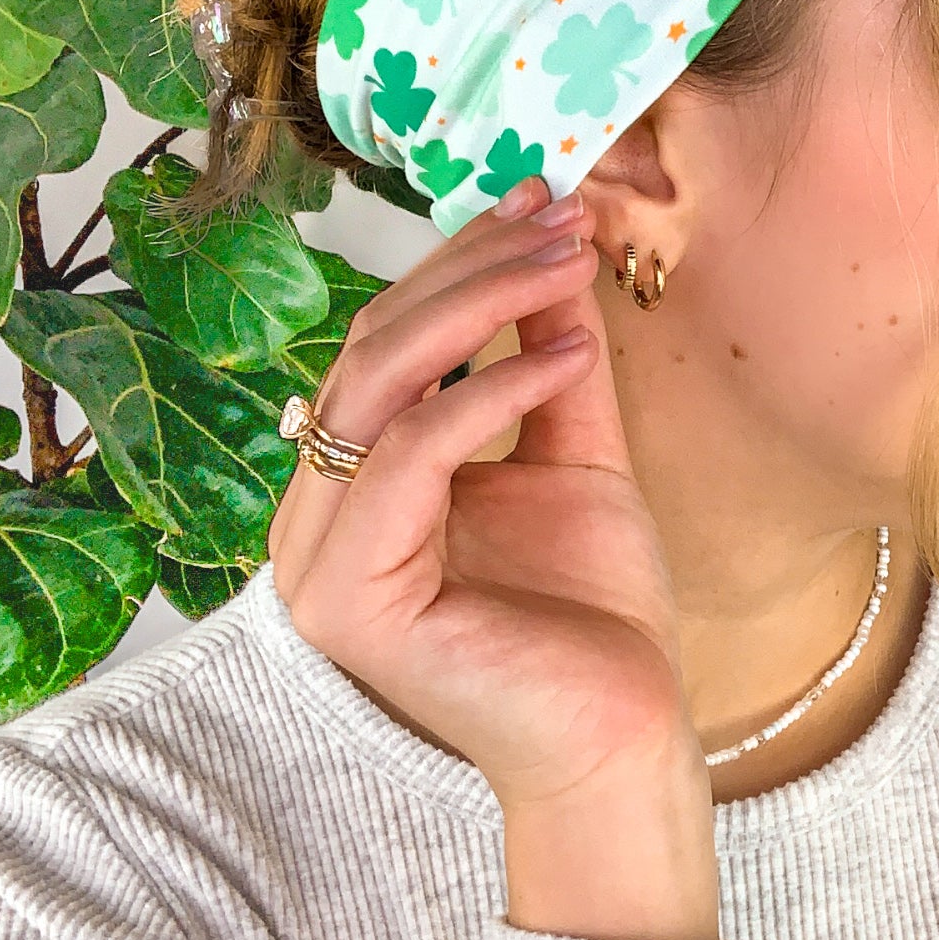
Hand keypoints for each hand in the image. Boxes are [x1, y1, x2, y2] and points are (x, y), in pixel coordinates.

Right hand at [269, 181, 711, 864]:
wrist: (622, 740)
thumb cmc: (594, 616)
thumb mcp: (573, 459)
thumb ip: (549, 365)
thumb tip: (553, 255)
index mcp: (354, 487)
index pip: (386, 343)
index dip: (462, 260)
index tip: (546, 199)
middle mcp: (316, 520)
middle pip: (372, 349)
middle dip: (472, 267)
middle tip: (564, 216)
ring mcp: (318, 564)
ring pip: (376, 386)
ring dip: (480, 306)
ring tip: (572, 263)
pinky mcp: (349, 601)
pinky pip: (410, 458)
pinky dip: (490, 390)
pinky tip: (567, 354)